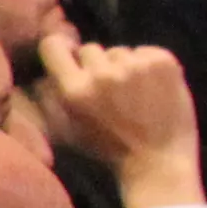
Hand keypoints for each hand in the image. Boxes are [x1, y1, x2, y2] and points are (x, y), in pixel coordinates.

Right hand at [31, 30, 200, 204]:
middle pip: (90, 49)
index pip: (53, 46)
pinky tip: (153, 88)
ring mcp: (135, 65)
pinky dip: (149, 66)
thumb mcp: (67, 129)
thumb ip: (51, 97)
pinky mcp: (162, 62)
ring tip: (134, 91)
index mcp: (74, 90)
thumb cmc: (109, 150)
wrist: (158, 162)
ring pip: (120, 51)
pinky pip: (146, 51)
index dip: (61, 50)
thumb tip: (44, 71)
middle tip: (109, 88)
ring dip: (124, 66)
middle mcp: (102, 74)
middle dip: (97, 65)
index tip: (70, 58)